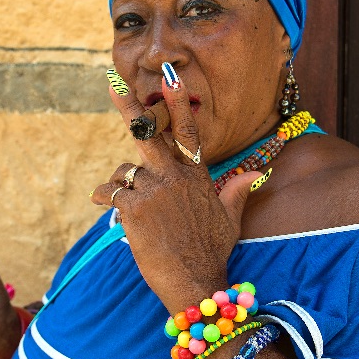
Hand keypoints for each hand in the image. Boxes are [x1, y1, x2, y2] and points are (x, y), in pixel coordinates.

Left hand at [90, 69, 258, 312]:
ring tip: (124, 203)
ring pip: (124, 171)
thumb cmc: (212, 253)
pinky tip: (101, 202)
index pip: (188, 131)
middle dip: (128, 105)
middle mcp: (175, 177)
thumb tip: (258, 171)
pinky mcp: (135, 208)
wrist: (195, 282)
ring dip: (120, 183)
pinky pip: (110, 192)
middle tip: (112, 81)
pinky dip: (102, 195)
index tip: (169, 76)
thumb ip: (236, 190)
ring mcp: (154, 191)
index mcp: (195, 176)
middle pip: (147, 134)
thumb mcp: (230, 219)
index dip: (178, 102)